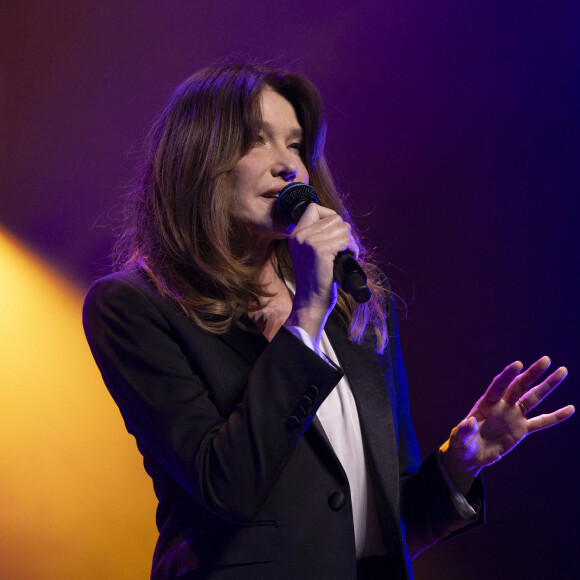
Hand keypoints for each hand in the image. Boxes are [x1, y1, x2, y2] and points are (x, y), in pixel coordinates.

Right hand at [285, 204, 357, 341]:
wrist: (310, 302)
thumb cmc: (314, 281)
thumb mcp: (307, 254)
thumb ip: (315, 237)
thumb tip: (339, 224)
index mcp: (295, 235)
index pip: (314, 208)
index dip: (329, 215)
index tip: (335, 232)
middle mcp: (300, 235)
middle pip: (333, 217)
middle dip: (344, 231)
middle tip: (345, 247)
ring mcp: (309, 242)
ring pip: (342, 228)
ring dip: (350, 240)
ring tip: (347, 253)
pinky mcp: (321, 251)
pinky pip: (345, 240)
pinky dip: (352, 248)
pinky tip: (350, 257)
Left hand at [439, 356, 573, 492]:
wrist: (470, 455)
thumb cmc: (462, 443)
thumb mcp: (459, 438)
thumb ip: (463, 430)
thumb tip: (469, 422)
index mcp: (486, 404)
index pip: (498, 386)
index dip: (507, 375)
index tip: (518, 364)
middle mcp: (502, 406)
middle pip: (520, 386)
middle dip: (532, 373)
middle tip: (546, 359)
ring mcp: (513, 416)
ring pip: (533, 398)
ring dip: (547, 386)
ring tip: (562, 371)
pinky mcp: (521, 429)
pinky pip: (541, 422)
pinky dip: (555, 416)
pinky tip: (570, 409)